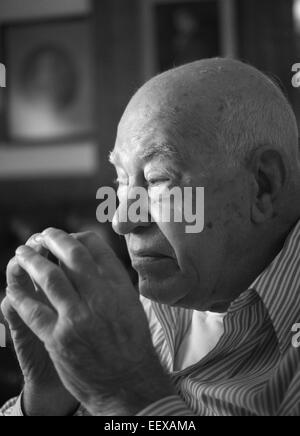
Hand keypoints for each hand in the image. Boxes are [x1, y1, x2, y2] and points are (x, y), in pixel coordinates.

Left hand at [6, 229, 173, 415]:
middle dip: (53, 239)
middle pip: (71, 255)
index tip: (67, 236)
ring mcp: (79, 318)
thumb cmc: (132, 345)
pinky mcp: (59, 339)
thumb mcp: (133, 306)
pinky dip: (21, 295)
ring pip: (49, 277)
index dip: (77, 237)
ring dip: (31, 260)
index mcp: (120, 287)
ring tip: (22, 252)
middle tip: (43, 235)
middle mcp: (101, 297)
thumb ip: (114, 282)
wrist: (129, 384)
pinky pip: (32, 310)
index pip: (96, 248)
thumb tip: (95, 258)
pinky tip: (13, 287)